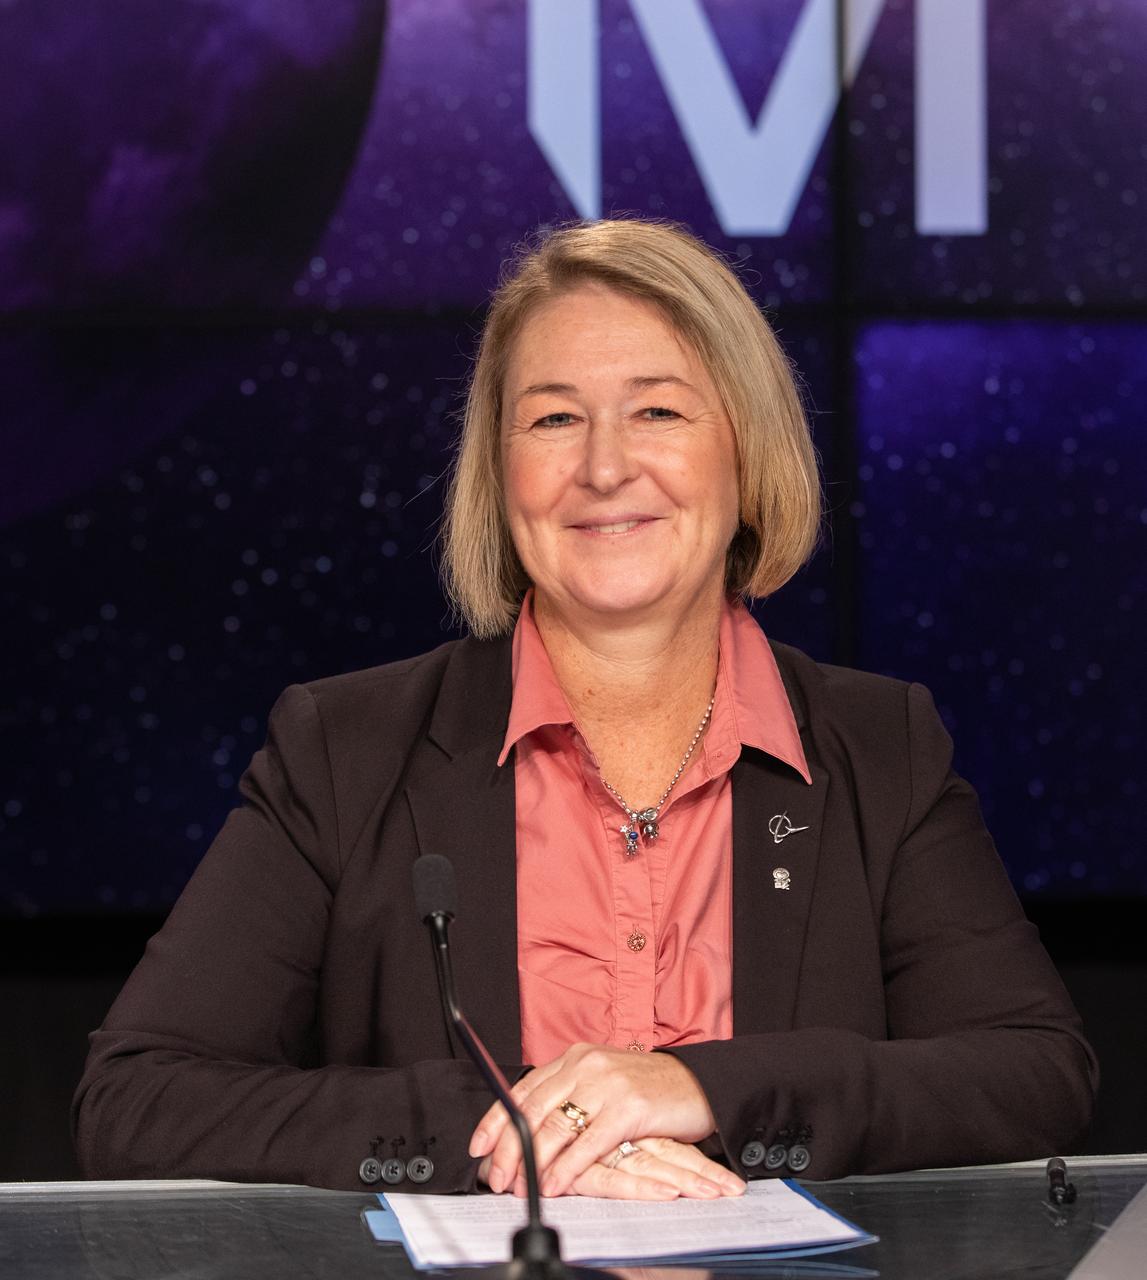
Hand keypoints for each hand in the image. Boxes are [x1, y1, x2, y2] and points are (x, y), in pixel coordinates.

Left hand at [469, 1043, 717, 1196]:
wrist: (697, 1085)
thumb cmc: (647, 1090)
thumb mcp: (601, 1084)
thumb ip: (569, 1098)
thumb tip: (530, 1132)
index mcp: (576, 1059)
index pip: (524, 1088)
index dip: (496, 1120)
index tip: (478, 1147)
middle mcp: (586, 1066)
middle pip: (532, 1110)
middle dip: (508, 1149)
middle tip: (497, 1178)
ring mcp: (607, 1085)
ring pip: (555, 1127)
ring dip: (532, 1162)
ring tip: (520, 1186)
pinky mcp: (628, 1108)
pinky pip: (588, 1143)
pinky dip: (566, 1167)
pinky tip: (555, 1184)